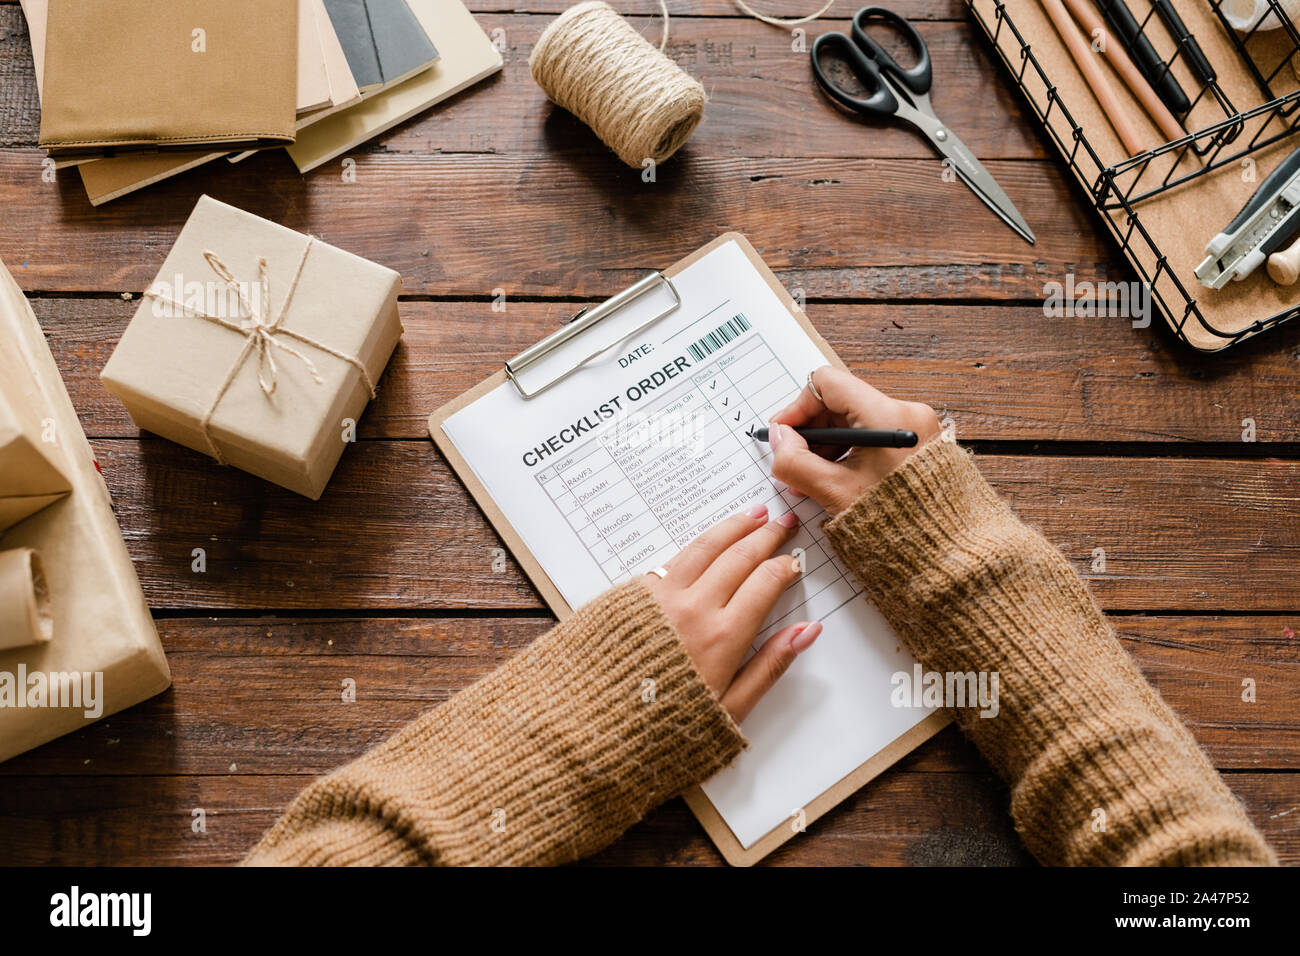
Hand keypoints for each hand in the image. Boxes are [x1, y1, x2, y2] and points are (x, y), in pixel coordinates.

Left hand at [644, 505, 820, 721]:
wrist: (594, 727)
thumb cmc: (663, 728)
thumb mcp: (731, 709)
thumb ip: (770, 666)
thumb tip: (806, 631)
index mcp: (723, 637)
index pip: (765, 583)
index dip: (785, 566)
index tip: (795, 561)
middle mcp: (694, 609)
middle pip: (739, 557)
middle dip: (766, 536)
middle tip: (783, 522)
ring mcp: (661, 597)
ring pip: (705, 548)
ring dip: (732, 527)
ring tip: (752, 514)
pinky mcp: (634, 595)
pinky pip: (673, 557)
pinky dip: (698, 542)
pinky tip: (708, 538)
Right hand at [769, 367, 939, 515]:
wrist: (945, 551)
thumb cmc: (898, 523)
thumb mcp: (834, 492)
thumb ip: (795, 462)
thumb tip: (779, 439)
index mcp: (888, 416)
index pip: (828, 384)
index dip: (798, 406)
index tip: (783, 432)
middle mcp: (906, 413)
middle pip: (841, 403)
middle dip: (810, 431)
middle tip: (792, 461)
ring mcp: (914, 429)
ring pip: (854, 422)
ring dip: (827, 446)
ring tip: (811, 480)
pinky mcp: (916, 446)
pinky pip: (872, 437)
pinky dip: (848, 453)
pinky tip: (835, 480)